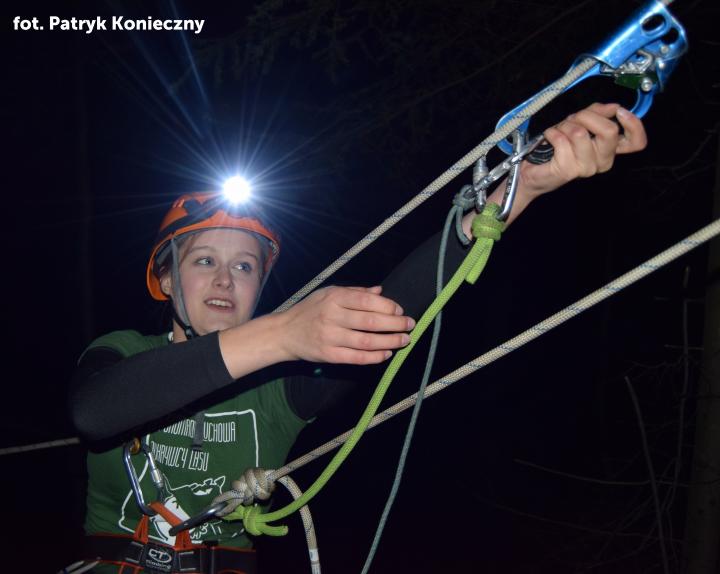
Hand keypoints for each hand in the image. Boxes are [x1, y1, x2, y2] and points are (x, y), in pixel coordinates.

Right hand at [277, 285, 414, 364]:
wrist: (284, 332)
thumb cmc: (309, 310)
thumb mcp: (328, 293)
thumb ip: (355, 292)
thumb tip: (380, 291)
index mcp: (334, 298)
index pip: (366, 301)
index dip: (388, 306)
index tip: (400, 310)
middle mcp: (332, 316)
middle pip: (370, 321)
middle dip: (395, 324)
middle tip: (410, 325)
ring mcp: (330, 337)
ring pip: (366, 341)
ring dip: (389, 341)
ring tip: (404, 340)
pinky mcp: (328, 355)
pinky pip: (356, 358)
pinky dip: (374, 357)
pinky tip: (386, 353)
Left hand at [519, 102, 647, 198]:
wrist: (532, 171)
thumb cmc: (558, 146)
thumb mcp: (581, 123)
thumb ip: (598, 113)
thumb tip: (613, 107)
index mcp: (610, 150)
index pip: (637, 142)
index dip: (633, 124)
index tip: (619, 111)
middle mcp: (603, 161)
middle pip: (609, 130)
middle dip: (586, 116)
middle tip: (572, 119)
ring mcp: (587, 168)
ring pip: (581, 133)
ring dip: (565, 125)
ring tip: (558, 131)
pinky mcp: (568, 170)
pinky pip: (562, 140)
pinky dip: (552, 133)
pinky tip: (549, 137)